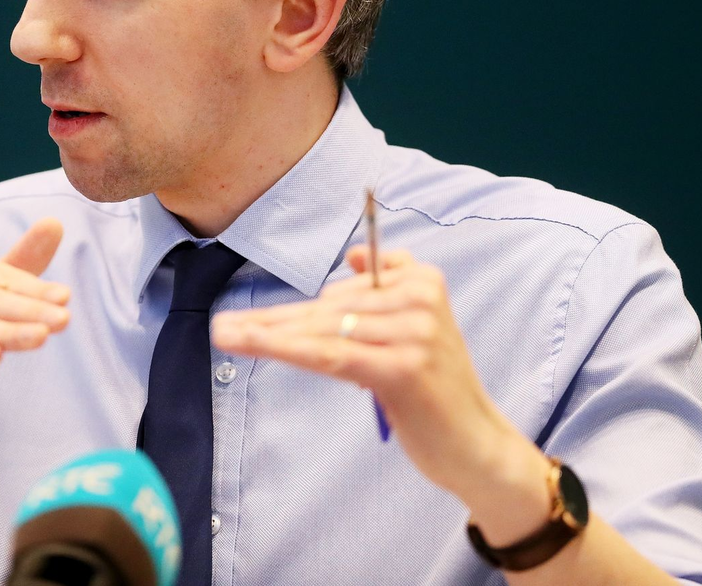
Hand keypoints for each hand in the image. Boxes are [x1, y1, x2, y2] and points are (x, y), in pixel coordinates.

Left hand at [212, 246, 543, 510]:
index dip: (291, 313)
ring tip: (227, 335)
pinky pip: (331, 355)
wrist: (477, 446)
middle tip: (223, 328)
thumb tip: (353, 256)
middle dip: (274, 325)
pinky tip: (254, 343)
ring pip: (323, 332)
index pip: (341, 293)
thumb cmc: (435, 389)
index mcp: (422, 279)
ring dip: (271, 336)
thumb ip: (387, 290)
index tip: (246, 320)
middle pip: (326, 310)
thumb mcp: (416, 330)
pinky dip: (289, 349)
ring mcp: (413, 332)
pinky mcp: (403, 367)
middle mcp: (419, 298)